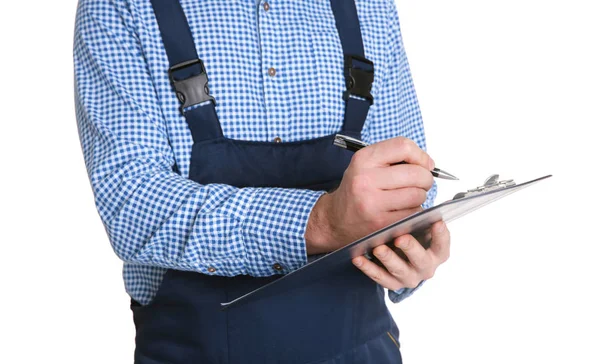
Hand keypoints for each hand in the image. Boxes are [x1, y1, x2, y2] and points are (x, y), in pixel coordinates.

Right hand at [305, 136, 433, 253]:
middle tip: (420, 183)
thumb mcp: (366, 165)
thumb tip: (428, 164)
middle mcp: (365, 179)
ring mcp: (372, 203)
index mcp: (363, 159)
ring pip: (417, 195)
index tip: (424, 164)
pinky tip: (403, 210)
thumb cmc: (356, 190)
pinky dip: (414, 212)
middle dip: (425, 179)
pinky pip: (412, 214)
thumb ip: (394, 158)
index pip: (403, 147)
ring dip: (420, 197)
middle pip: (415, 173)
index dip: (420, 155)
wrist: (335, 219)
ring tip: (408, 198)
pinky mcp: (380, 223)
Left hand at [351, 221, 450, 289]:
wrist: (397, 252)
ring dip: (388, 259)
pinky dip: (368, 267)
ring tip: (378, 248)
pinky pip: (378, 277)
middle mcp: (425, 268)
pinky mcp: (391, 283)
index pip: (443, 246)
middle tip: (401, 238)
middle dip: (411, 249)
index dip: (442, 236)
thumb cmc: (412, 234)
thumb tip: (424, 204)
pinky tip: (358, 258)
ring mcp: (408, 277)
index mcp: (437, 253)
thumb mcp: (420, 227)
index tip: (437, 222)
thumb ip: (421, 220)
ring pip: (399, 271)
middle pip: (422, 261)